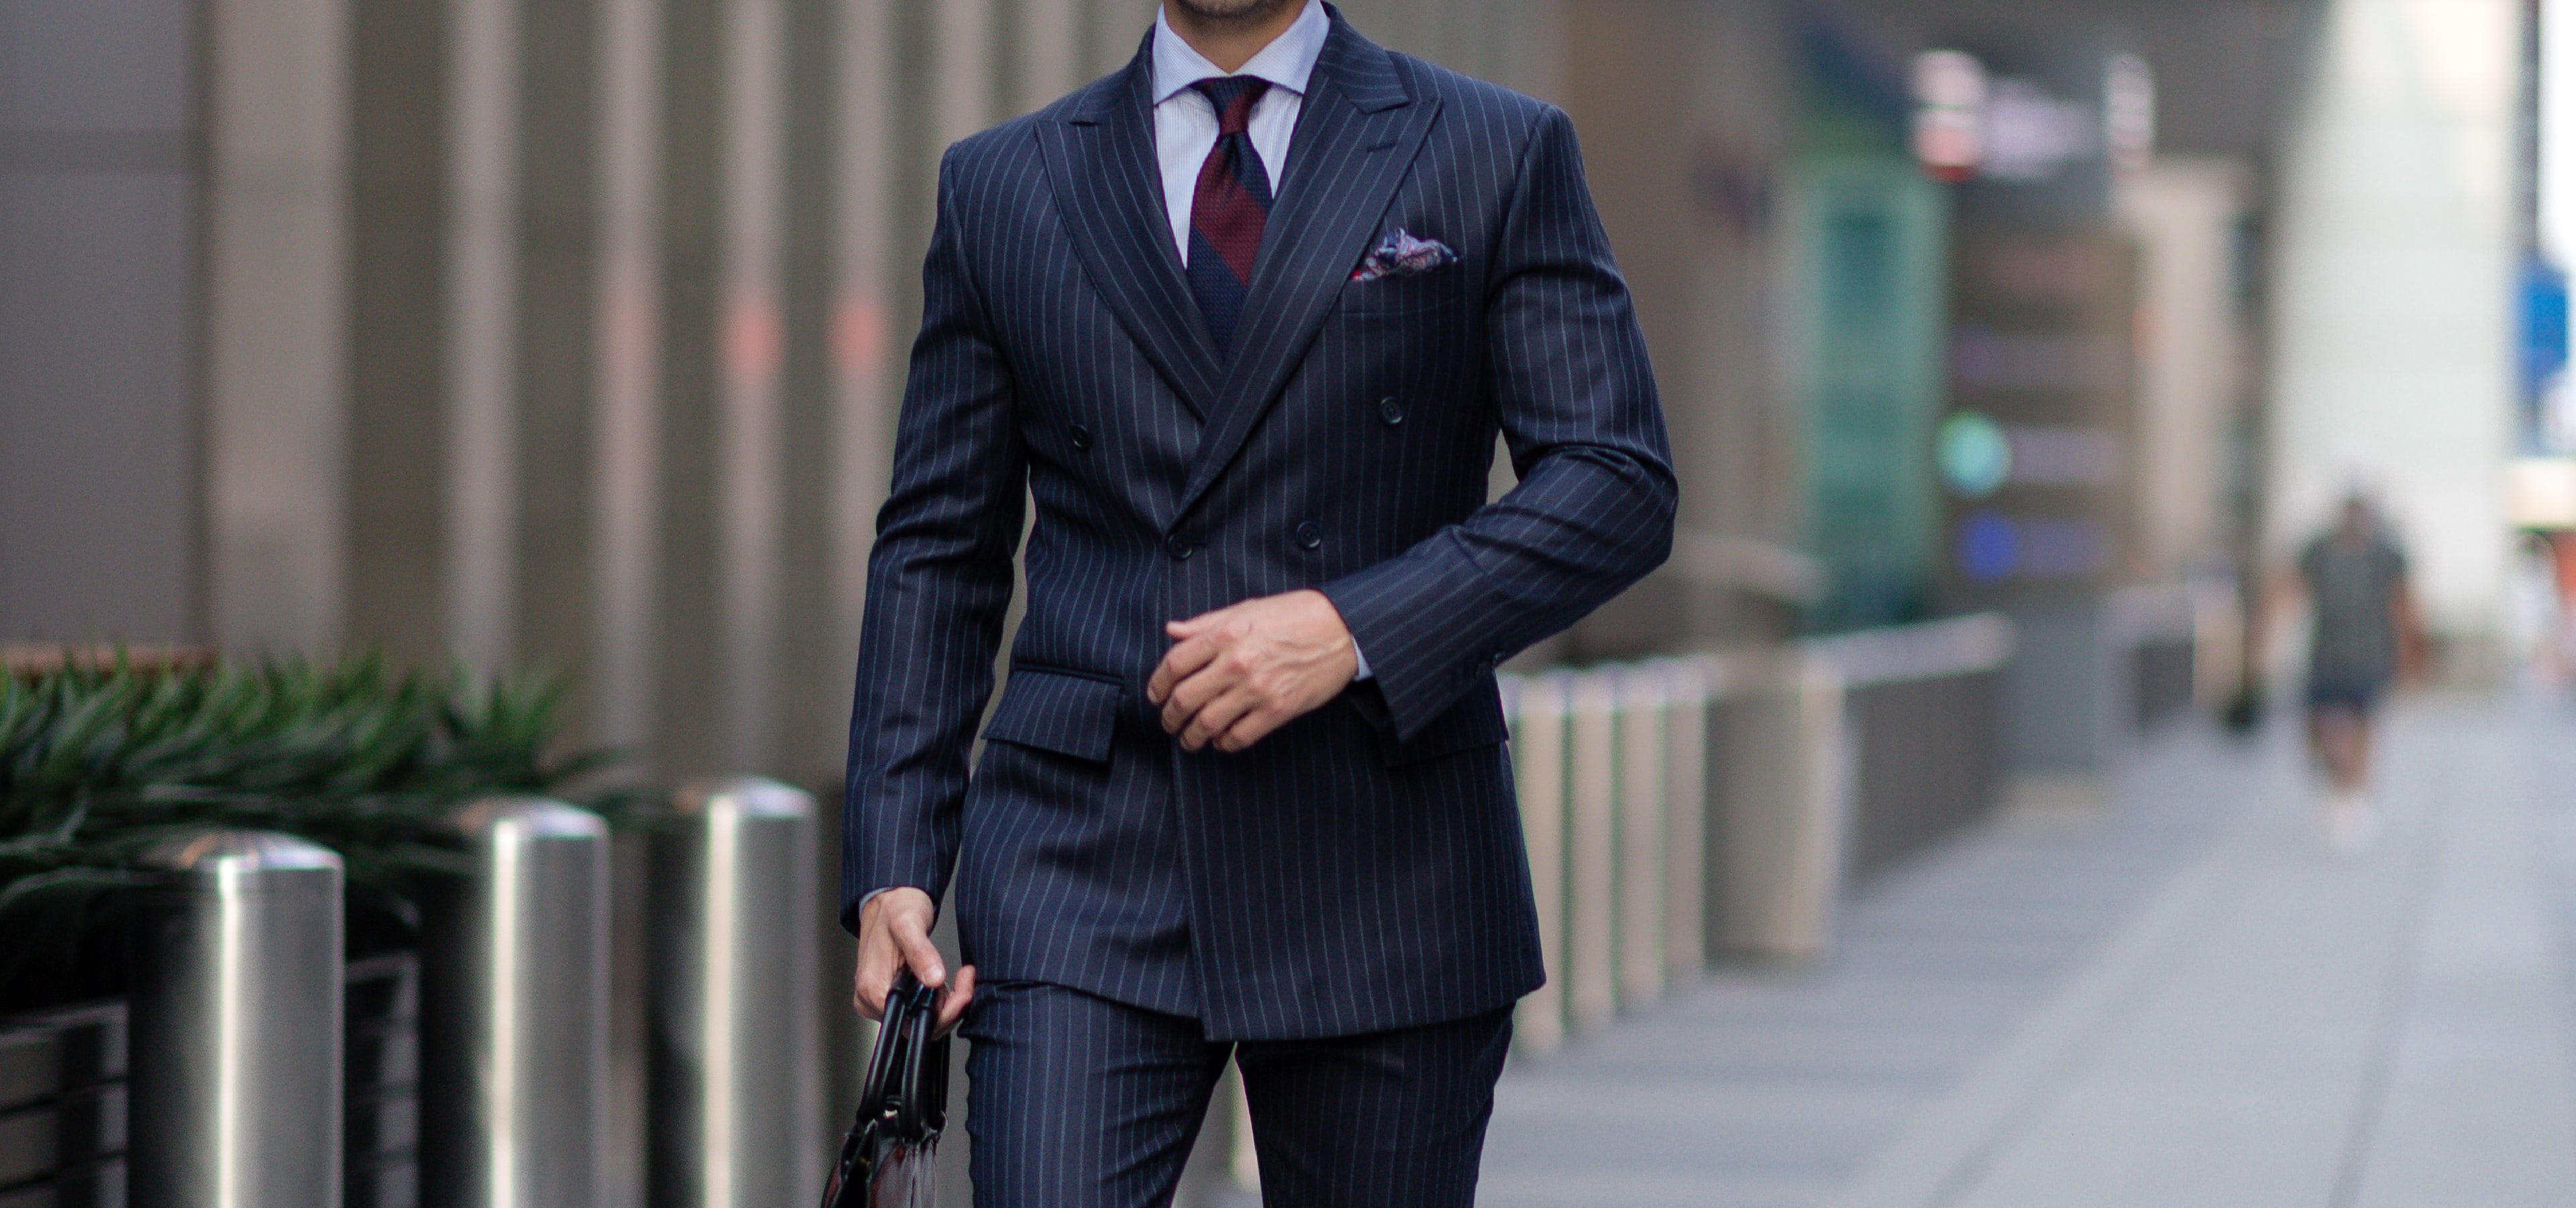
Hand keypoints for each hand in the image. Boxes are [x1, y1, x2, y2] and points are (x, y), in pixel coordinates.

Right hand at [852, 887, 974, 1033]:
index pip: (909, 1022)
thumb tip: (934, 978)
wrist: (891, 900)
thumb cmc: (895, 909)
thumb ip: (921, 953)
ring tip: (961, 977)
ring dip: (948, 1003)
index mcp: (871, 989)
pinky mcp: (896, 995)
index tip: (961, 991)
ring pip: (922, 1020)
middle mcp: (872, 1000)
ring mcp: (883, 999)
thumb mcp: (909, 924)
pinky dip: (940, 999)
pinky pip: (921, 1009)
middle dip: (949, 1007)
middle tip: (965, 980)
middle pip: (917, 1025)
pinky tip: (948, 981)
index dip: (941, 1013)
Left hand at [1147, 589, 1358, 752]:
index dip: (1157, 684)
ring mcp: (1257, 689)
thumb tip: (1173, 631)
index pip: (1175, 664)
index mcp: (1225, 634)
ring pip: (1207, 723)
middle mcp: (1236, 663)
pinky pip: (1239, 737)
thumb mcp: (1247, 608)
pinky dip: (1224, 743)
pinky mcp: (1278, 710)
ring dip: (1191, 737)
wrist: (1342, 629)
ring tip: (1189, 740)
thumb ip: (1206, 623)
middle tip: (1168, 723)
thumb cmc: (1296, 615)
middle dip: (1169, 717)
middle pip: (1185, 699)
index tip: (1155, 695)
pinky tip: (1221, 740)